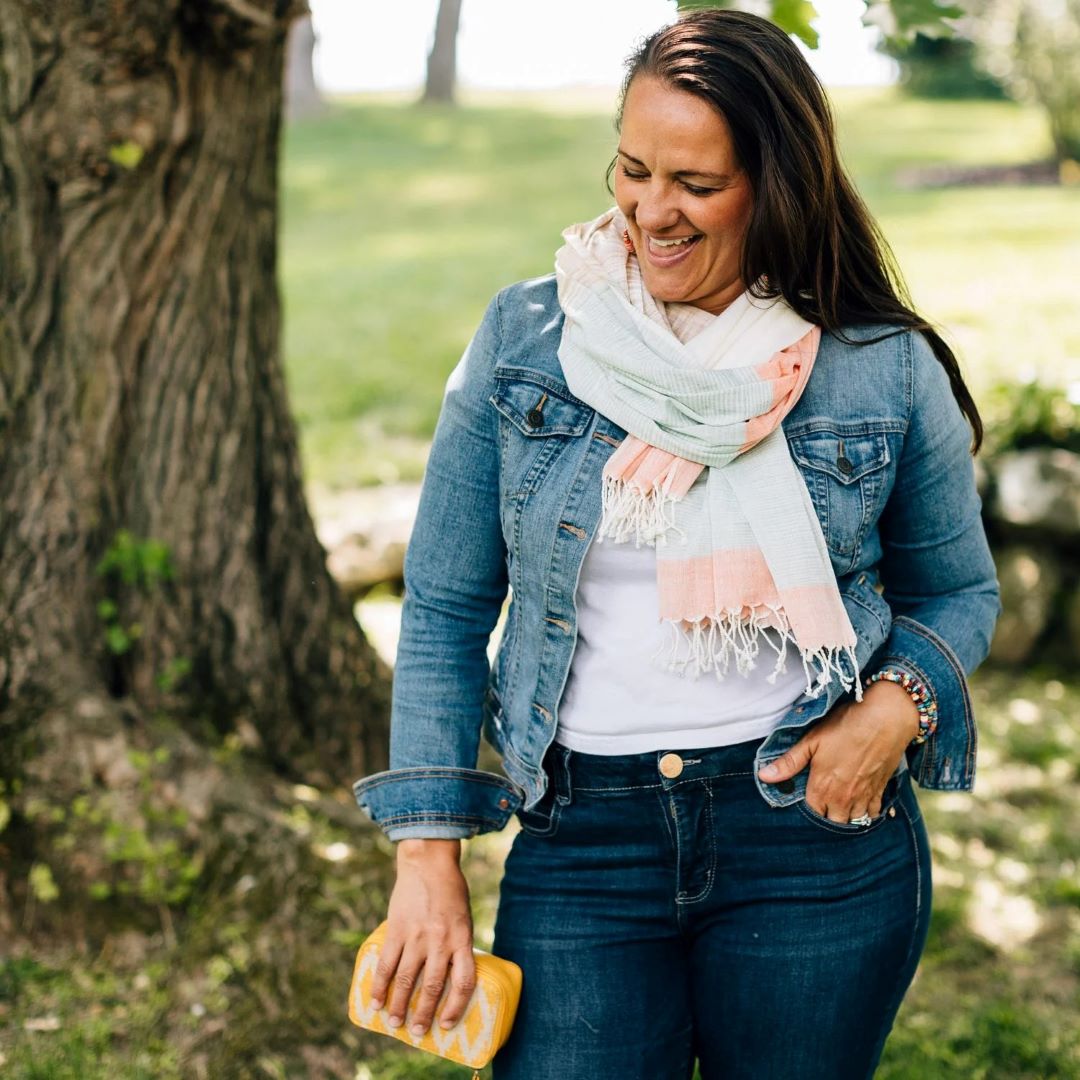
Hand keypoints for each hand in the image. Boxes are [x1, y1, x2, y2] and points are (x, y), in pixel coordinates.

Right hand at [369, 839, 477, 1036]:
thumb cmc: (450, 892)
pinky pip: (386, 964)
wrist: (428, 862)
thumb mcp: (463, 919)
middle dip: (424, 1014)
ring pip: (405, 980)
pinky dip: (379, 985)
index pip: (463, 982)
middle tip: (417, 1031)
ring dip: (398, 1005)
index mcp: (462, 939)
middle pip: (432, 987)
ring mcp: (416, 936)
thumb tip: (449, 977)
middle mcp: (440, 940)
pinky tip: (375, 1000)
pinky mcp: (397, 929)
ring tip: (394, 1022)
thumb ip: (456, 946)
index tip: (446, 1024)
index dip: (455, 1007)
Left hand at [757, 680, 919, 823]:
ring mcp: (864, 796)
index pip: (810, 813)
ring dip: (845, 818)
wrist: (886, 719)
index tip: (805, 798)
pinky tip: (860, 805)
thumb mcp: (812, 741)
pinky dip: (866, 814)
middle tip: (821, 803)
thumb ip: (789, 762)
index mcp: (823, 788)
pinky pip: (872, 814)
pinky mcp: (880, 791)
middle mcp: (843, 798)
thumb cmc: (845, 726)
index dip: (806, 809)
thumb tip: (764, 777)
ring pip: (853, 822)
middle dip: (825, 817)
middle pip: (831, 822)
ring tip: (838, 807)